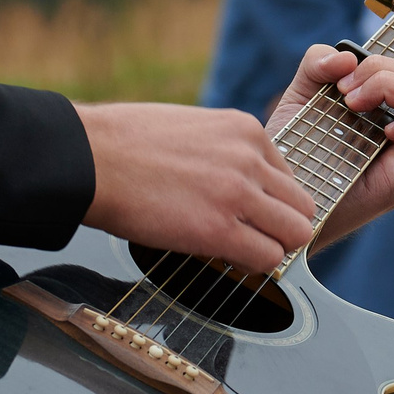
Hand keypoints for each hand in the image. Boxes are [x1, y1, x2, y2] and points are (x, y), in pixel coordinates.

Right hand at [78, 101, 317, 271]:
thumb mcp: (193, 127)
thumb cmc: (126, 144)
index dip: (272, 201)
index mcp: (246, 129)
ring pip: (295, 234)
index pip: (289, 176)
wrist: (90, 158)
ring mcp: (239, 193)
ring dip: (272, 248)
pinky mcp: (219, 230)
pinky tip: (228, 259)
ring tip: (241, 250)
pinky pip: (267, 259)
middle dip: (282, 227)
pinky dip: (254, 266)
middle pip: (303, 206)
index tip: (252, 213)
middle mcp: (251, 158)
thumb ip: (226, 149)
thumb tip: (238, 180)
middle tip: (254, 238)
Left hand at [267, 44, 393, 248]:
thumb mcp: (300, 96)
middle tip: (347, 92)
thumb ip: (318, 65)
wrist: (280, 203)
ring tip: (353, 104)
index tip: (347, 78)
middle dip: (387, 71)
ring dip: (393, 88)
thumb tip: (347, 56)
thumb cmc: (294, 154)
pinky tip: (382, 131)